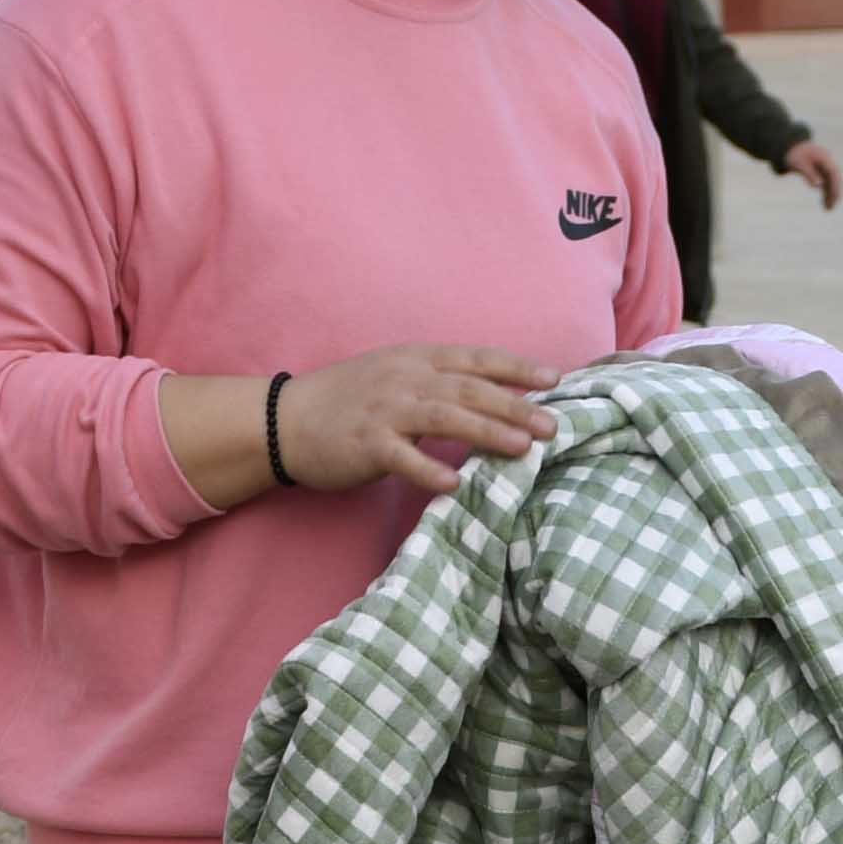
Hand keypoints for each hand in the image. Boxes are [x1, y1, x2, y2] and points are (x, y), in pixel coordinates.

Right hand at [280, 344, 558, 495]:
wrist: (288, 419)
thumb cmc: (349, 401)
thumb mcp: (397, 377)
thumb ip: (439, 384)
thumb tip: (494, 401)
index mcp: (417, 359)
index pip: (476, 359)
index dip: (516, 368)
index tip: (555, 379)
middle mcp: (406, 378)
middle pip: (469, 388)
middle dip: (514, 405)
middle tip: (552, 425)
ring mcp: (385, 410)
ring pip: (444, 416)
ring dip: (486, 431)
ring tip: (522, 447)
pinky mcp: (366, 443)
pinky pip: (402, 458)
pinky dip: (428, 470)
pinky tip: (454, 485)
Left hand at [781, 138, 842, 208]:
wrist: (791, 147)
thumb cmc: (794, 155)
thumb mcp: (799, 164)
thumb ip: (809, 174)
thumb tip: (818, 185)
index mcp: (824, 158)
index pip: (834, 173)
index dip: (835, 185)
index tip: (834, 197)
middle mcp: (828, 163)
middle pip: (836, 179)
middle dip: (835, 193)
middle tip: (831, 207)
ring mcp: (826, 167)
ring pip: (832, 183)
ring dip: (832, 195)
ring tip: (828, 209)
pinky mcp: (822, 172)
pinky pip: (828, 184)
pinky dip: (827, 194)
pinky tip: (825, 204)